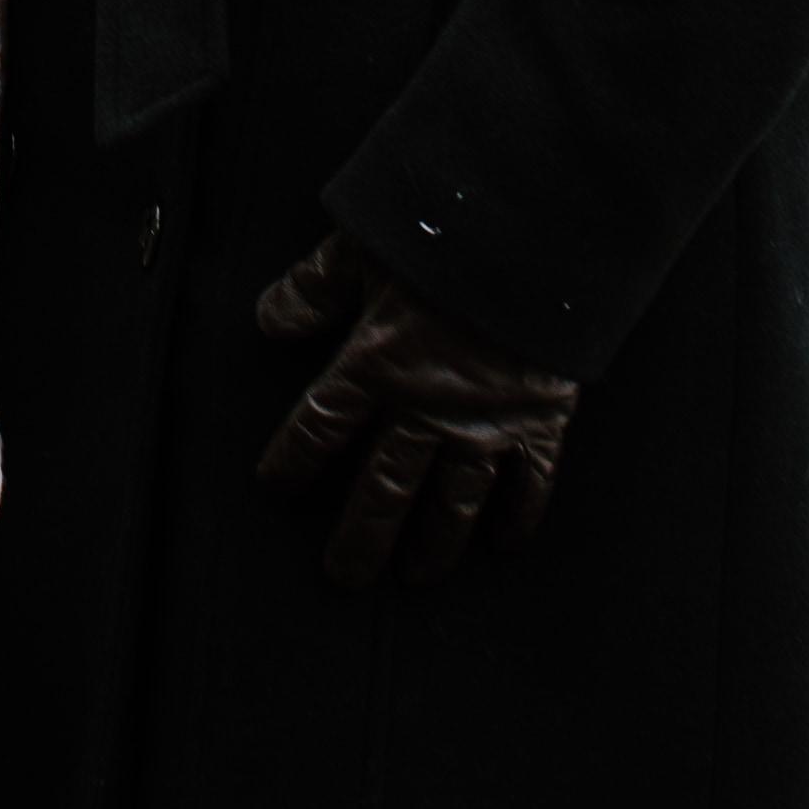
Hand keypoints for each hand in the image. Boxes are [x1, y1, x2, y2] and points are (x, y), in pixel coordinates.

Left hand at [248, 231, 576, 591]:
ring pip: (452, 500)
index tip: (277, 487)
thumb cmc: (442, 233)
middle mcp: (426, 406)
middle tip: (345, 576)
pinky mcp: (539, 418)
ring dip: (433, 543)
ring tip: (416, 576)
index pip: (321, 426)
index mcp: (375, 364)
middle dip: (362, 535)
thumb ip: (312, 289)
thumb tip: (269, 321)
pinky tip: (505, 543)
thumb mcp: (360, 249)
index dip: (295, 459)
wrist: (534, 237)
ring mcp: (486, 420)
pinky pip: (529, 481)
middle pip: (384, 487)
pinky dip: (519, 514)